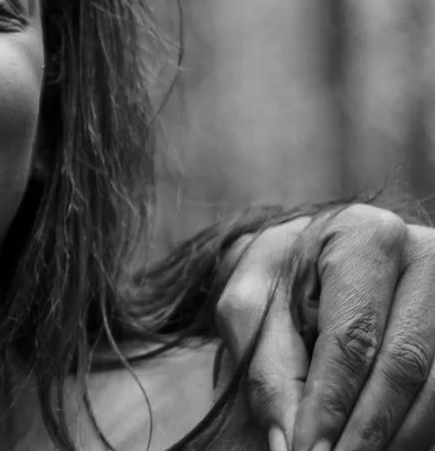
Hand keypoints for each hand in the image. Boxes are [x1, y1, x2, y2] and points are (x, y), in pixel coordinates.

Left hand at [215, 204, 434, 450]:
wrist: (313, 259)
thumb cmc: (280, 280)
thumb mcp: (251, 306)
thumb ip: (266, 369)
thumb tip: (289, 442)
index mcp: (363, 237)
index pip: (352, 336)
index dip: (331, 403)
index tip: (307, 450)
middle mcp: (424, 258)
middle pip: (406, 365)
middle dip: (368, 429)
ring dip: (398, 437)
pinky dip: (418, 430)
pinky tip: (384, 446)